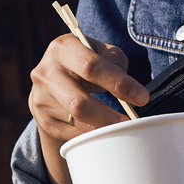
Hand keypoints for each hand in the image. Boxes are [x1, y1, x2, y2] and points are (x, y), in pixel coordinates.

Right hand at [28, 33, 149, 183]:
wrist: (54, 77)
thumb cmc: (87, 61)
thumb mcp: (102, 52)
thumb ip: (116, 64)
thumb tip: (131, 92)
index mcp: (63, 48)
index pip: (91, 66)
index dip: (118, 83)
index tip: (142, 98)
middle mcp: (45, 72)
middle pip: (78, 102)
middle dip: (108, 116)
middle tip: (130, 123)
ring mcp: (41, 98)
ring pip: (75, 120)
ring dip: (102, 128)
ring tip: (123, 130)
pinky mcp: (43, 119)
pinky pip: (71, 132)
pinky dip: (92, 135)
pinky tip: (105, 132)